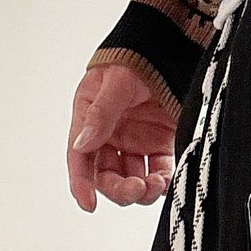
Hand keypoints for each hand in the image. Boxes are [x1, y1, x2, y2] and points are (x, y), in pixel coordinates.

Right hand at [68, 64, 176, 211]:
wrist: (170, 45)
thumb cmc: (135, 57)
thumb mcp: (114, 82)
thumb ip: (100, 114)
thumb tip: (83, 144)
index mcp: (89, 119)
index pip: (80, 158)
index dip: (81, 183)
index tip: (88, 204)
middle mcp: (110, 135)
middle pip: (107, 176)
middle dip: (119, 189)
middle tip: (135, 189)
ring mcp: (135, 142)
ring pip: (132, 179)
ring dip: (142, 190)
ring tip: (155, 185)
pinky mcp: (160, 144)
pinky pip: (158, 172)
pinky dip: (161, 181)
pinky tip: (165, 181)